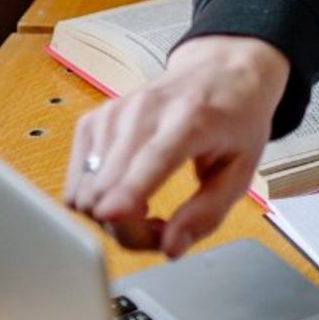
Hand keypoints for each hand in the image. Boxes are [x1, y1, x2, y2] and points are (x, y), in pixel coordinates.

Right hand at [63, 36, 289, 256]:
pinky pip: (76, 181)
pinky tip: (126, 190)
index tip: (110, 214)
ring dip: (109, 216)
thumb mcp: (242, 169)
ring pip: (84, 192)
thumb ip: (207, 213)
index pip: (151, 159)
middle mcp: (144, 112)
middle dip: (126, 228)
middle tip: (159, 226)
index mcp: (191, 119)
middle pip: (107, 189)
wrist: (220, 71)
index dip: (127, 192)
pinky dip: (96, 197)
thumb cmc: (235, 118)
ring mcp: (112, 114)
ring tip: (146, 205)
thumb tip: (170, 248)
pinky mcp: (92, 120)